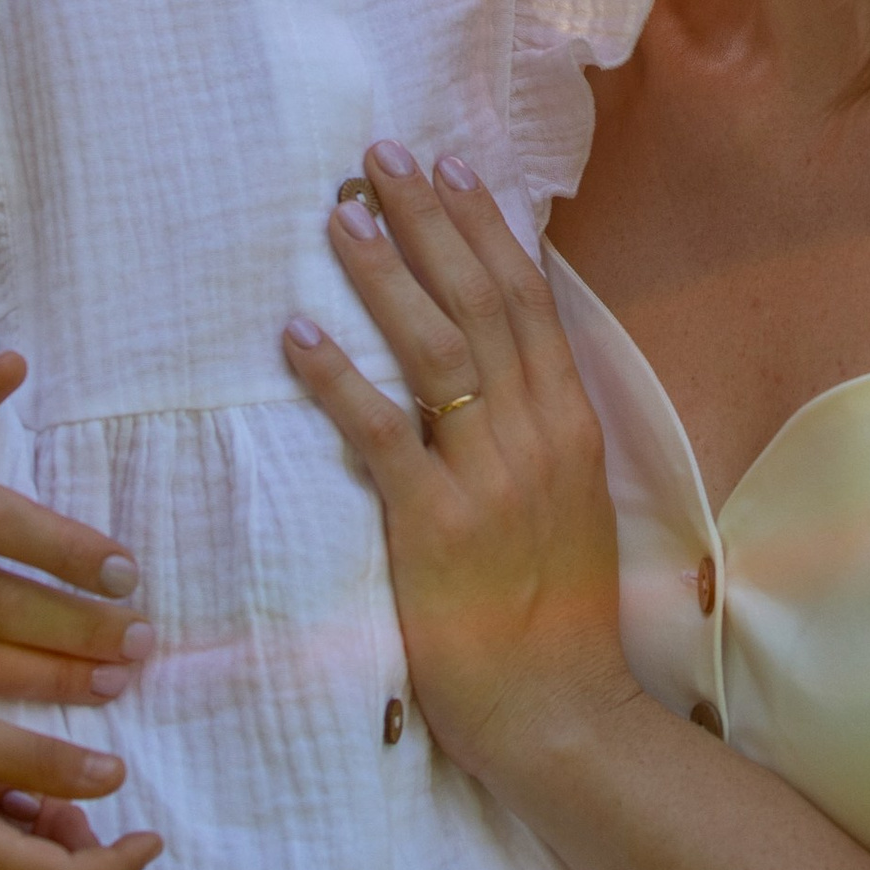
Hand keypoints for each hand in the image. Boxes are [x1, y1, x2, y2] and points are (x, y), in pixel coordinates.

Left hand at [280, 145, 643, 799]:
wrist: (561, 712)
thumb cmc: (555, 615)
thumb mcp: (567, 504)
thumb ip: (534, 431)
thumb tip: (496, 365)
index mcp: (571, 426)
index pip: (526, 301)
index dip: (485, 229)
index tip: (450, 167)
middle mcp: (536, 436)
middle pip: (480, 303)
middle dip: (431, 223)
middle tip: (382, 157)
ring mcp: (489, 479)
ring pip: (436, 350)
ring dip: (385, 276)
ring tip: (338, 218)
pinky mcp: (436, 527)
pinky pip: (383, 434)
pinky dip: (339, 378)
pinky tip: (298, 334)